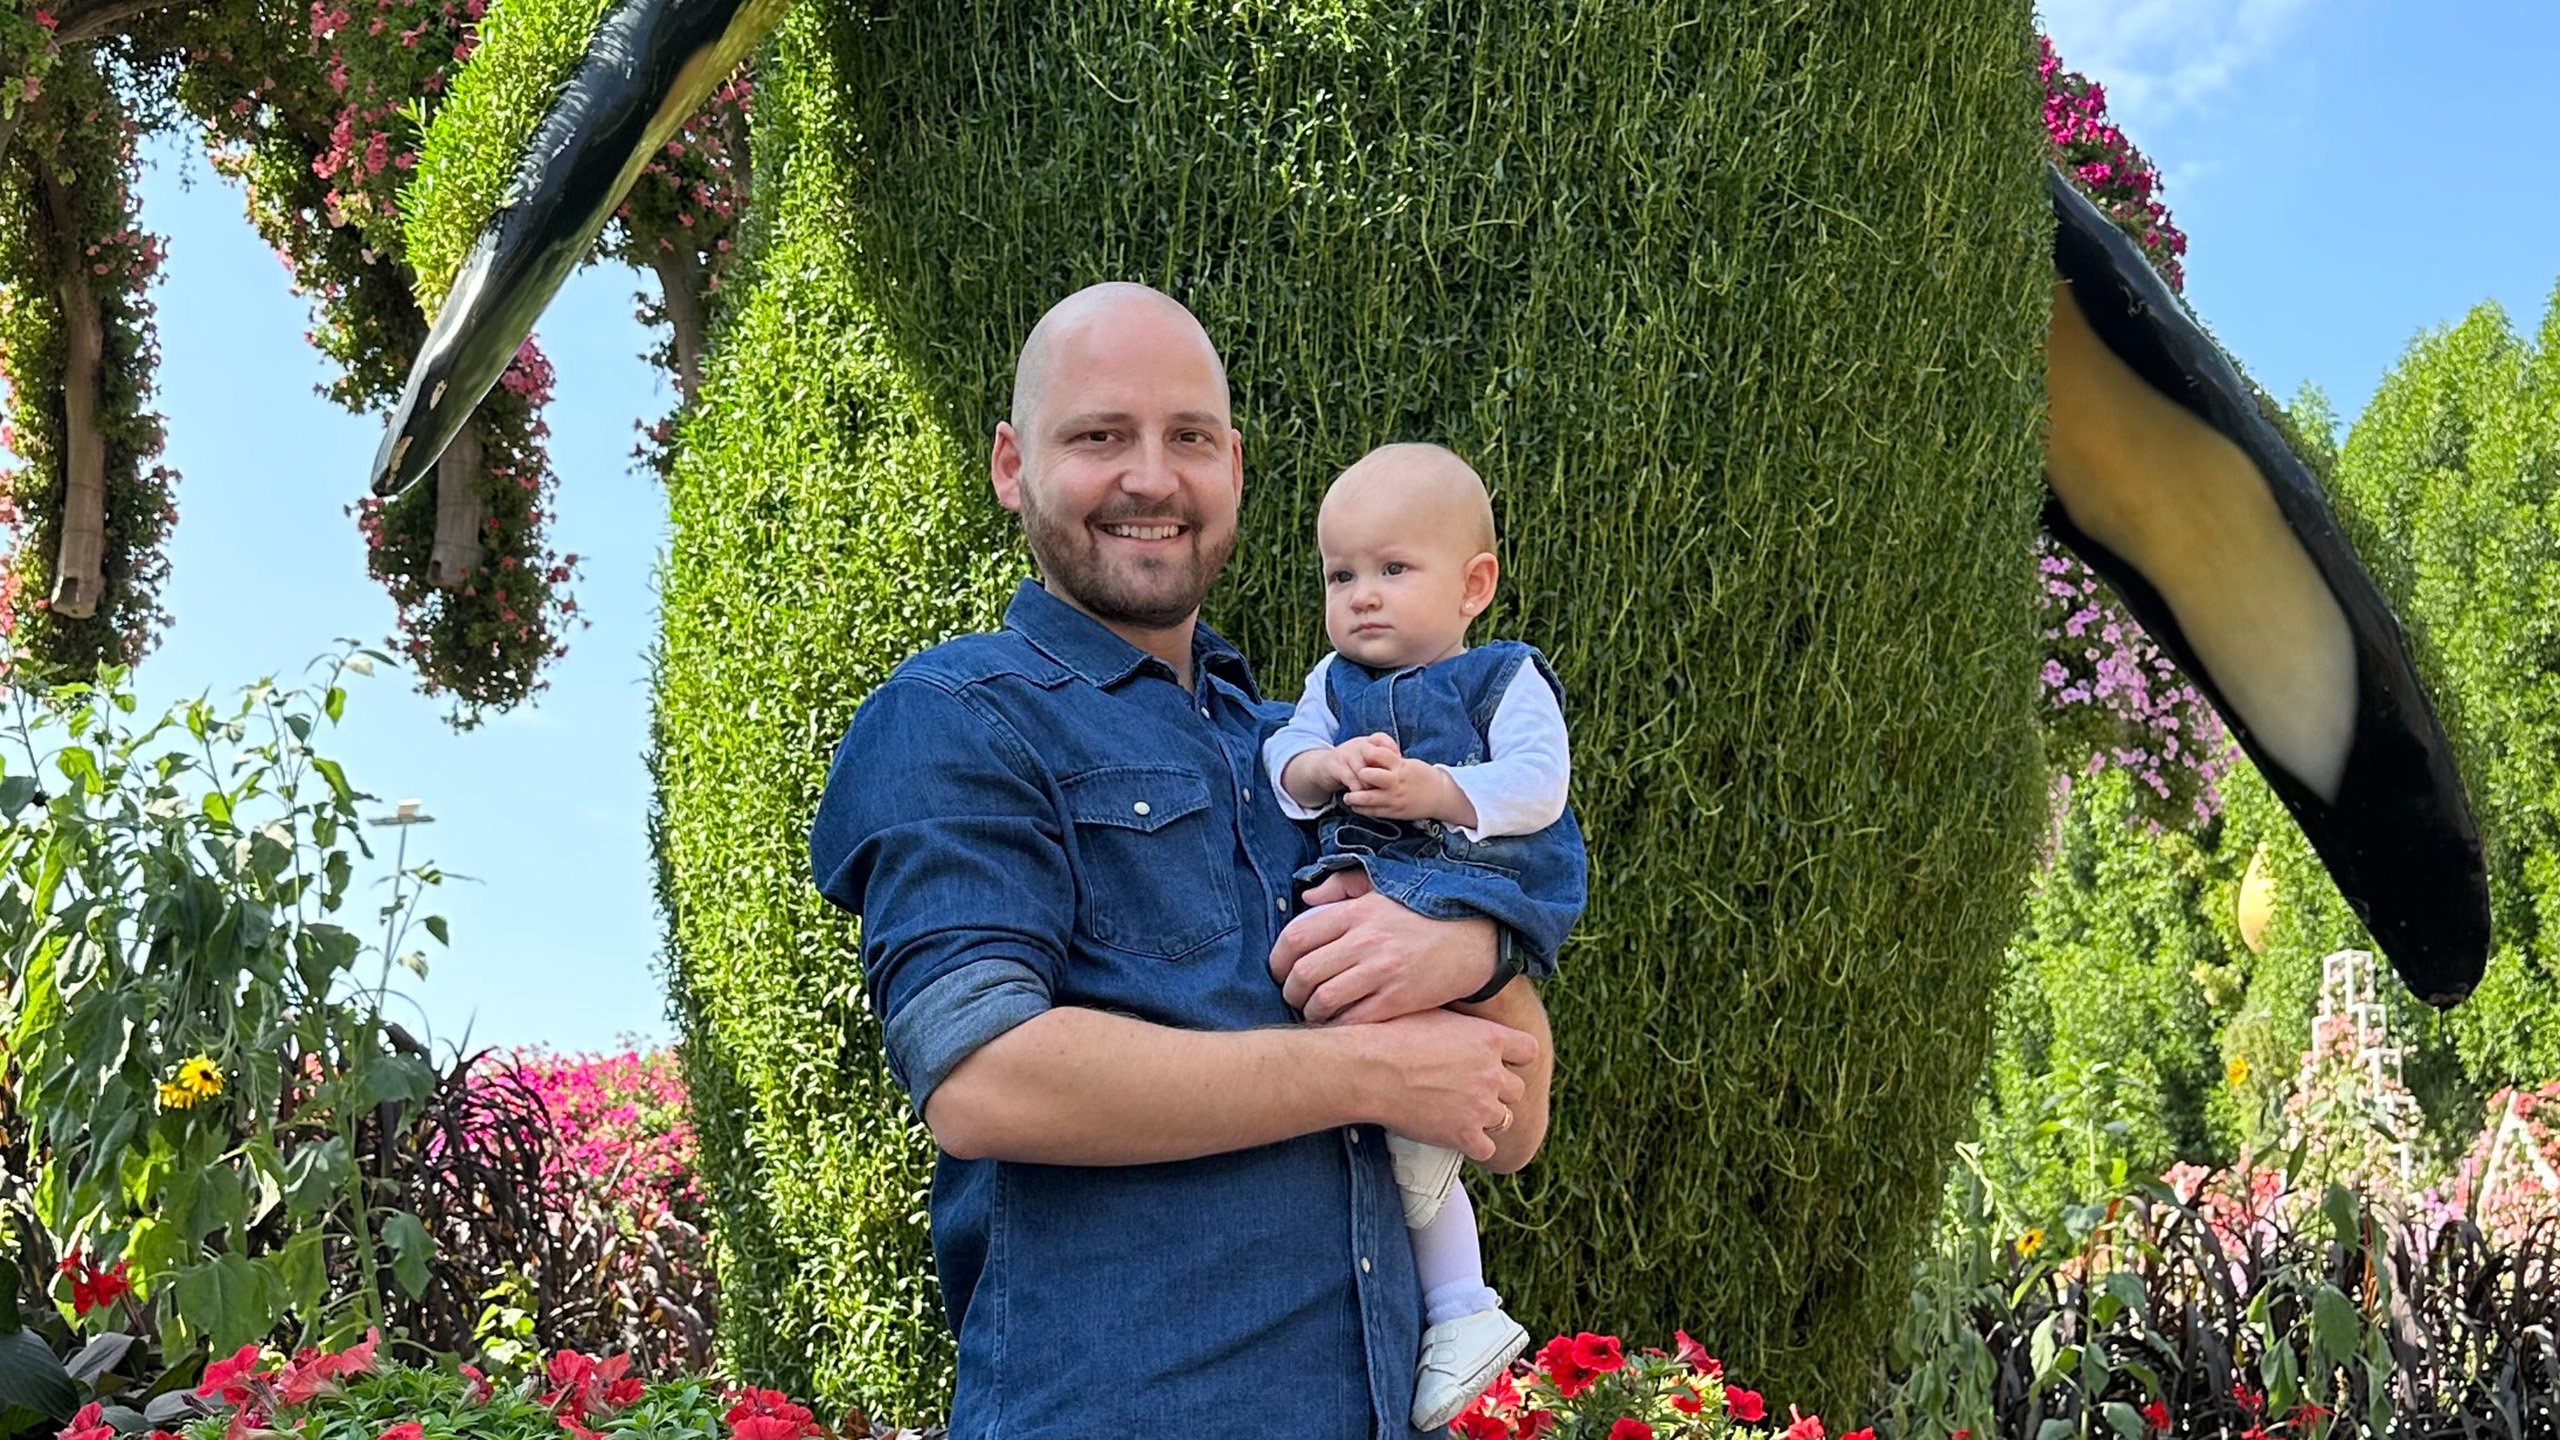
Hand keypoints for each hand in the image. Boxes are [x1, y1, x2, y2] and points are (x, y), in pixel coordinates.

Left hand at [1271, 870, 1500, 1023]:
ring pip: (1324, 999)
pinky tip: (1339, 1024)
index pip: (1297, 936)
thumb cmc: (1425, 914)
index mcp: (1358, 911)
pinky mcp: (1398, 999)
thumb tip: (1306, 898)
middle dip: (1290, 990)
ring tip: (1315, 1012)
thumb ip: (1342, 886)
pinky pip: (1353, 1020)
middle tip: (1294, 996)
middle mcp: (1366, 940)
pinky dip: (1338, 1026)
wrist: (1475, 941)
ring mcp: (1382, 971)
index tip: (1279, 970)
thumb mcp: (1384, 888)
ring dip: (1311, 1011)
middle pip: (1304, 972)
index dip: (1278, 959)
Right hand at [1332, 732, 1400, 790]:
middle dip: (1381, 772)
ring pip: (1362, 769)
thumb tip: (1404, 768)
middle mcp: (1357, 745)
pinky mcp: (1334, 766)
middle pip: (1374, 754)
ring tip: (1374, 794)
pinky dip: (1357, 790)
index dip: (1392, 751)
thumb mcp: (1367, 758)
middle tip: (1386, 785)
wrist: (1324, 767)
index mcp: (1367, 741)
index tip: (1398, 766)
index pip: (1382, 739)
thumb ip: (1383, 760)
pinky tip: (1359, 796)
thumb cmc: (1352, 765)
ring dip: (1369, 785)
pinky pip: (1350, 779)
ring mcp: (1345, 754)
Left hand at [1343, 755, 1459, 820]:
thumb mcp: (1410, 764)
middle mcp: (1397, 782)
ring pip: (1369, 798)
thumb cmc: (1424, 777)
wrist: (1441, 796)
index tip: (1360, 754)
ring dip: (1354, 798)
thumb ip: (1392, 762)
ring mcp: (1395, 799)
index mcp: (1401, 767)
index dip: (1368, 754)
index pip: (1381, 755)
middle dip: (1359, 775)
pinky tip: (1356, 807)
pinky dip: (1362, 810)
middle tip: (1350, 775)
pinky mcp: (1395, 812)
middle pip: (1372, 776)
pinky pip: (1375, 812)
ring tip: (1346, 797)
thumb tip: (1371, 758)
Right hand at [1352, 1008, 1536, 1161]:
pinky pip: (1486, 1149)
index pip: (1528, 1051)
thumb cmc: (1391, 1036)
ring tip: (1459, 1112)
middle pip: (1516, 1089)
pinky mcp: (1464, 1135)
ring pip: (1503, 1119)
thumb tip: (1460, 1020)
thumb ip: (1460, 1024)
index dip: (1515, 1058)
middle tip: (1471, 1089)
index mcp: (1489, 1038)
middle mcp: (1492, 1073)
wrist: (1369, 1070)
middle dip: (1497, 1090)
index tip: (1500, 1061)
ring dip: (1485, 1117)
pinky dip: (1474, 1145)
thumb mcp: (1434, 1014)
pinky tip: (1456, 1136)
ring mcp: (1480, 1106)